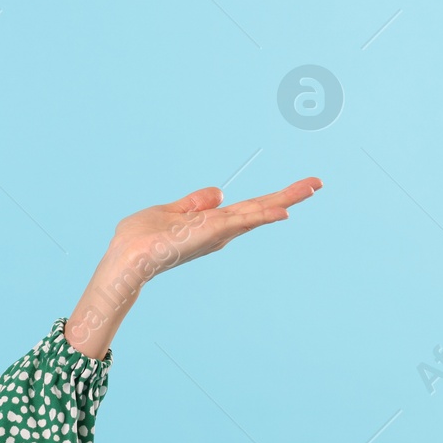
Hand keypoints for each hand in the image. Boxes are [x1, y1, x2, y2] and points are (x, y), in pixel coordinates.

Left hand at [111, 176, 323, 285]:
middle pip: (259, 210)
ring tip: (312, 187)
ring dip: (284, 200)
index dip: (271, 199)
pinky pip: (239, 223)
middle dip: (288, 196)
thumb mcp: (168, 212)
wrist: (124, 259)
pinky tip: (282, 212)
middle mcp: (219, 230)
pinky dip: (261, 217)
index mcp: (210, 224)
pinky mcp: (209, 234)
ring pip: (257, 213)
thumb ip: (194, 203)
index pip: (247, 208)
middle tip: (317, 182)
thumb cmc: (139, 240)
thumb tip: (220, 192)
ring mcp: (216, 233)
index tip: (296, 187)